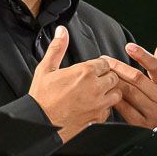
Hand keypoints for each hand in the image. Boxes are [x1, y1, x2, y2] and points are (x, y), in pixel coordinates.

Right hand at [28, 26, 123, 141]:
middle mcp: (95, 87)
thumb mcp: (46, 69)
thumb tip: (62, 32)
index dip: (98, 65)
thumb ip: (57, 48)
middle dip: (106, 77)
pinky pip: (110, 110)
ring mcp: (99, 104)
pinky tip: (94, 105)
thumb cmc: (41, 98)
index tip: (92, 69)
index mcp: (84, 72)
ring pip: (117, 93)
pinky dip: (105, 107)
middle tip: (94, 80)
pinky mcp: (98, 118)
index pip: (105, 63)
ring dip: (109, 91)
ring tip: (96, 92)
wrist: (40, 123)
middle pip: (114, 77)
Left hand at [105, 38, 156, 129]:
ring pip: (129, 92)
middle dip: (119, 67)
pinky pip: (123, 108)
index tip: (129, 46)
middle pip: (138, 79)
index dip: (142, 55)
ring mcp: (152, 114)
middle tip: (105, 60)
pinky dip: (113, 97)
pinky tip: (105, 91)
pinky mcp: (140, 125)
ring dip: (114, 81)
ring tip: (103, 73)